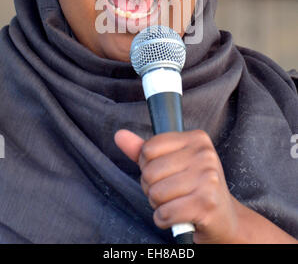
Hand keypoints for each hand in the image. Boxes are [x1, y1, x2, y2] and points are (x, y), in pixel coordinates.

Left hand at [114, 129, 239, 243]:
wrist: (225, 219)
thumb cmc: (195, 187)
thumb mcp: (173, 163)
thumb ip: (144, 150)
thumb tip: (119, 135)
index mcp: (197, 139)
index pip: (149, 148)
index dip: (147, 165)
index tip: (163, 173)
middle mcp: (205, 155)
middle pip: (150, 171)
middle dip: (151, 187)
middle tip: (170, 192)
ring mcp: (208, 179)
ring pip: (155, 193)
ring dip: (158, 205)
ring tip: (175, 203)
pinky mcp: (206, 204)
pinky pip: (164, 213)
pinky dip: (164, 220)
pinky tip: (177, 217)